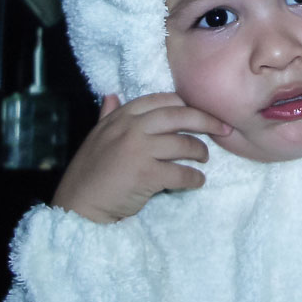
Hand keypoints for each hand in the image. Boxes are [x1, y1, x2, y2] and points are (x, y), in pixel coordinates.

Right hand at [51, 93, 230, 222]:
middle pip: (180, 115)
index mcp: (121, 117)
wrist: (78, 206)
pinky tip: (197, 181)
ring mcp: (139, 150)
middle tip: (223, 129)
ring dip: (200, 152)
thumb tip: (112, 95)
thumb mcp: (96, 137)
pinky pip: (181, 173)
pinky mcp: (147, 174)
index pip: (161, 99)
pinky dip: (194, 178)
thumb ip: (108, 115)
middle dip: (206, 120)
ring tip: (203, 158)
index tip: (198, 113)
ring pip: (183, 144)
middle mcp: (131, 128)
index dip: (184, 105)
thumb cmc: (89, 173)